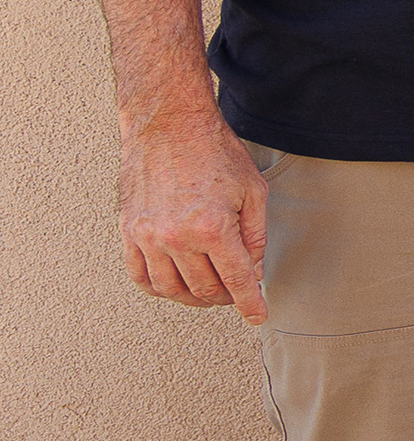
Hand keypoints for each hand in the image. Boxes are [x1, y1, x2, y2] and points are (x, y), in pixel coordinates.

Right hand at [121, 102, 266, 321]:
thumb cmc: (215, 152)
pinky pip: (140, 275)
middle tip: (237, 294)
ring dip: (194, 297)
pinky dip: (160, 288)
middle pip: (204, 289)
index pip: (236, 280)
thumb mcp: (254, 191)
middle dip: (226, 298)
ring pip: (171, 290)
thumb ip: (255, 236)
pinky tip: (176, 284)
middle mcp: (176, 237)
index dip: (250, 303)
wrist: (169, 126)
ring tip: (210, 291)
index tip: (257, 315)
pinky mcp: (128, 232)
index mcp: (212, 227)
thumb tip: (254, 270)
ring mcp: (147, 236)